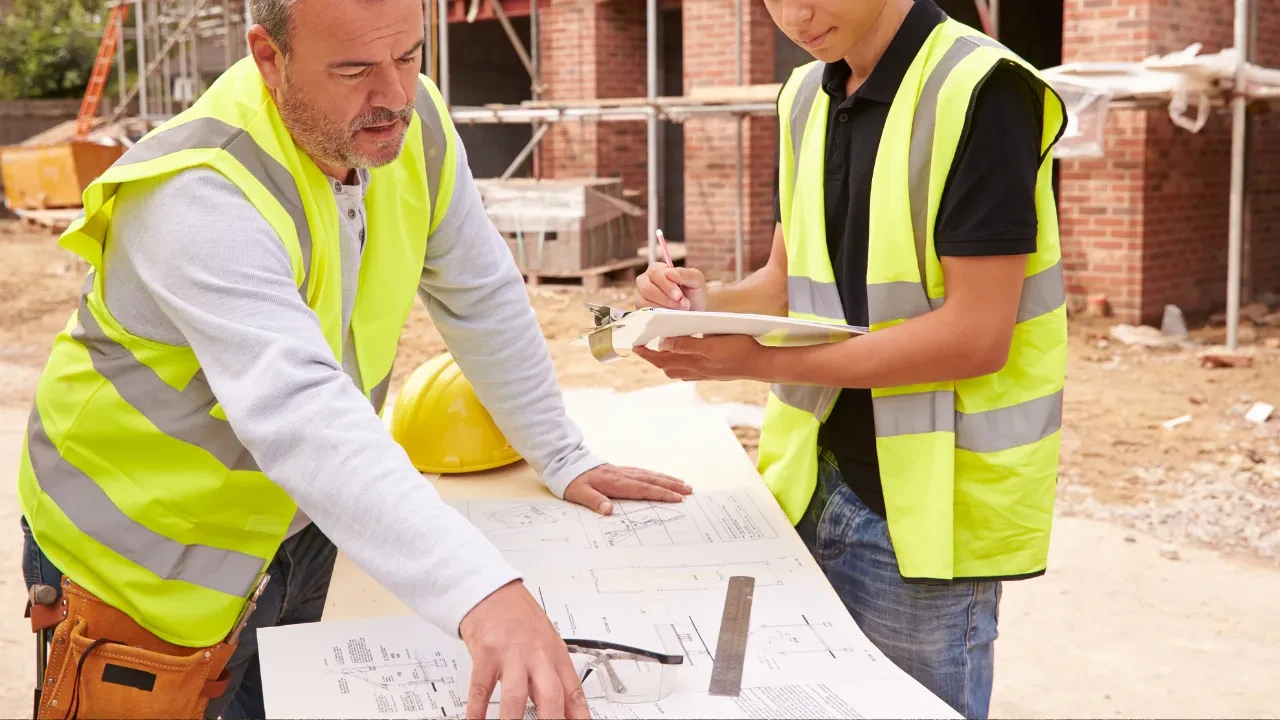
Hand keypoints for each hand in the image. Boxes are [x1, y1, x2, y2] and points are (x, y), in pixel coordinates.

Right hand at [461, 580, 588, 719]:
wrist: (493, 592)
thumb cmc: (520, 618)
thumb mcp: (546, 643)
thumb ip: (552, 677)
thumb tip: (564, 711)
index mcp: (556, 655)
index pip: (573, 691)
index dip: (579, 715)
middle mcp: (537, 655)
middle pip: (551, 694)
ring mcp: (511, 654)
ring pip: (516, 694)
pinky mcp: (486, 653)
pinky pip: (481, 687)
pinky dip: (477, 710)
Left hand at [563, 464, 692, 514]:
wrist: (566, 463)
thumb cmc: (573, 481)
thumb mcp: (579, 493)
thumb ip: (594, 501)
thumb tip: (608, 510)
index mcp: (616, 483)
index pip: (644, 489)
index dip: (661, 493)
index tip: (677, 498)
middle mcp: (623, 475)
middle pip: (652, 480)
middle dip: (672, 485)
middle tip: (689, 490)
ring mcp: (624, 471)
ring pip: (650, 475)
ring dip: (667, 479)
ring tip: (683, 483)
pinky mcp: (621, 470)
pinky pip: (643, 472)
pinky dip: (656, 475)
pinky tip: (662, 477)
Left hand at [633, 335, 769, 381]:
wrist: (759, 365)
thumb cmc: (738, 351)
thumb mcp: (711, 344)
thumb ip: (687, 345)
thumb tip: (663, 344)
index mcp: (692, 363)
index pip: (661, 359)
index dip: (646, 353)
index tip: (634, 345)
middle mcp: (694, 371)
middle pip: (665, 366)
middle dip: (652, 357)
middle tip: (643, 346)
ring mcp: (702, 373)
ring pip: (676, 369)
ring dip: (665, 361)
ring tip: (660, 349)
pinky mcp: (710, 372)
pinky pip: (687, 370)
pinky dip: (679, 363)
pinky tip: (683, 355)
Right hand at [635, 263, 708, 311]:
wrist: (696, 310)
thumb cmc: (694, 292)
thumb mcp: (697, 280)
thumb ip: (686, 274)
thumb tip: (669, 272)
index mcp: (657, 269)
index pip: (655, 273)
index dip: (666, 285)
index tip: (679, 296)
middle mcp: (645, 281)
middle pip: (646, 288)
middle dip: (665, 299)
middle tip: (681, 305)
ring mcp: (641, 296)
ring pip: (644, 302)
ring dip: (664, 308)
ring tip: (679, 310)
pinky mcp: (641, 310)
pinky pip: (645, 313)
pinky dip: (659, 315)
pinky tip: (671, 315)